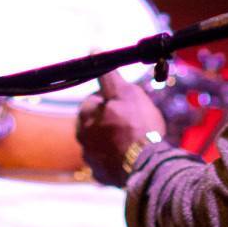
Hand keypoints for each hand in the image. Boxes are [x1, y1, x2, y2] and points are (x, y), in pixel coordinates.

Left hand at [76, 68, 168, 186]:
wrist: (146, 165)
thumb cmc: (137, 125)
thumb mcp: (125, 92)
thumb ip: (108, 74)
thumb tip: (94, 50)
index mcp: (84, 114)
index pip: (94, 100)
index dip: (112, 100)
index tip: (127, 104)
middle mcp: (81, 137)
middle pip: (95, 122)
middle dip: (109, 120)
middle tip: (132, 122)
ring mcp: (90, 158)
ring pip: (100, 142)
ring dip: (112, 140)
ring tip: (133, 141)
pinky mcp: (100, 175)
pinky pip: (106, 162)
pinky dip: (115, 159)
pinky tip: (129, 156)